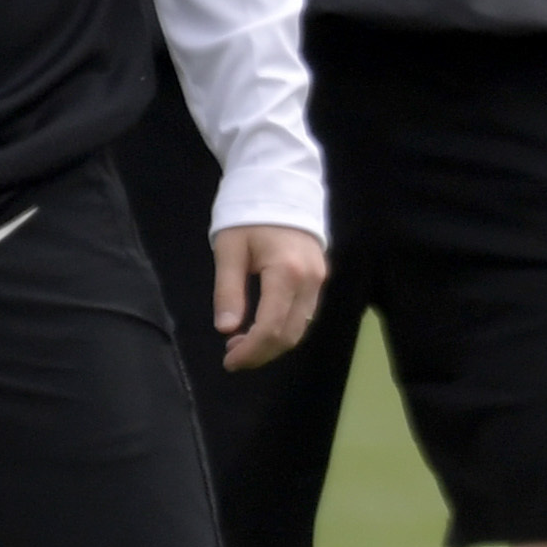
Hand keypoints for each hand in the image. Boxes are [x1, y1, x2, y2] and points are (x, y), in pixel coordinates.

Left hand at [210, 224, 326, 371]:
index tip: (229, 361)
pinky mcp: (320, 276)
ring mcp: (319, 278)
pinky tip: (262, 326)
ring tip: (243, 342)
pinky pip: (305, 314)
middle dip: (261, 353)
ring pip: (301, 328)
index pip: (271, 327)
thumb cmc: (249, 216)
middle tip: (232, 355)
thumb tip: (226, 329)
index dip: (250, 352)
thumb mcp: (229, 250)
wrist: (280, 184)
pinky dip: (284, 329)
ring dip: (273, 343)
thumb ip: (228, 291)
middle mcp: (310, 280)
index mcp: (286, 272)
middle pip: (290, 334)